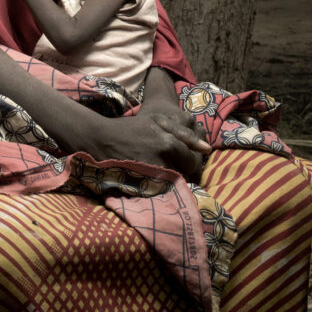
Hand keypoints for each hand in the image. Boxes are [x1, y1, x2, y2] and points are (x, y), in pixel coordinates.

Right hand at [69, 100, 209, 180]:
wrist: (103, 139)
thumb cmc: (132, 128)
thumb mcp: (158, 121)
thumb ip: (185, 134)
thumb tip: (208, 149)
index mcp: (170, 143)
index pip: (194, 161)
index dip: (192, 161)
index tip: (184, 158)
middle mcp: (164, 161)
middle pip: (187, 174)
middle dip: (184, 170)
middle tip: (173, 163)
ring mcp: (154, 175)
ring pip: (176, 183)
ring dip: (174, 178)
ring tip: (163, 168)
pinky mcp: (144, 186)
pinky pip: (163, 189)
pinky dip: (162, 184)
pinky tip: (154, 175)